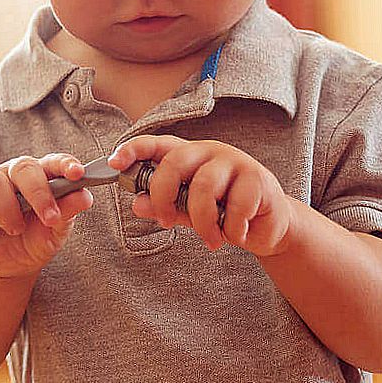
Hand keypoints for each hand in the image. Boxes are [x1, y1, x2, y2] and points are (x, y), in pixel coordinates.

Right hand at [0, 154, 96, 278]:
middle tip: (49, 219)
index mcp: (43, 176)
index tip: (77, 174)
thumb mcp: (54, 233)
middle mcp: (15, 173)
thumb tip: (85, 197)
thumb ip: (66, 214)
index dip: (65, 164)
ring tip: (14, 230)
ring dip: (6, 212)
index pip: (55, 162)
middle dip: (38, 194)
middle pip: (23, 167)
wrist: (4, 264)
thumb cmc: (34, 241)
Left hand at [108, 136, 294, 256]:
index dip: (133, 149)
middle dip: (163, 196)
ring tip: (211, 239)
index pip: (157, 144)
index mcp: (189, 156)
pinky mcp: (258, 178)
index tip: (114, 163)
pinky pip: (236, 205)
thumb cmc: (225, 215)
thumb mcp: (189, 212)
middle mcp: (210, 152)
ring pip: (204, 187)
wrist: (268, 228)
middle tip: (167, 222)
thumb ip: (165, 207)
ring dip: (202, 222)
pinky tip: (236, 233)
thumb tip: (136, 204)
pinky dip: (232, 228)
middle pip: (174, 162)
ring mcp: (235, 162)